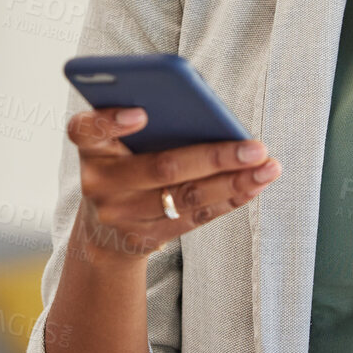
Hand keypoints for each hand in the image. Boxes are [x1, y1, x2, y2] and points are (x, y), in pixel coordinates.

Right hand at [66, 107, 280, 264]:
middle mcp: (99, 184)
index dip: (110, 121)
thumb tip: (205, 112)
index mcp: (90, 149)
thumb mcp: (116, 143)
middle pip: (161, 168)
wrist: (103, 230)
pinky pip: (194, 218)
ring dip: (234, 181)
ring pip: (186, 197)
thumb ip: (145, 122)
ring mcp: (122, 216)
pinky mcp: (144, 239)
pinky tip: (254, 184)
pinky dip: (229, 199)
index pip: (85, 130)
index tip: (141, 112)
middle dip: (215, 156)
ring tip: (267, 167)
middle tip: (255, 146)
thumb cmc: (122, 165)